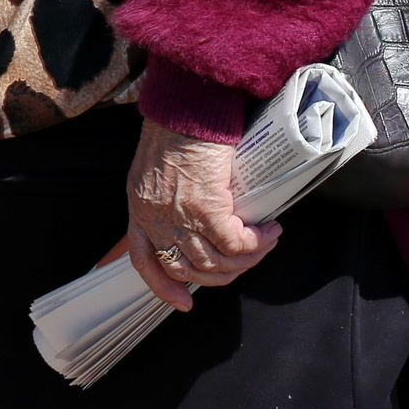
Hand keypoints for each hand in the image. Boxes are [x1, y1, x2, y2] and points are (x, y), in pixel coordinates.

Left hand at [124, 118, 280, 310]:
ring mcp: (181, 217)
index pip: (144, 262)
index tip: (184, 303)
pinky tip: (269, 232)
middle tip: (246, 259)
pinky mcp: (208, 209)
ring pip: (217, 262)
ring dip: (247, 259)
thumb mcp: (158, 167)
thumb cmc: (178, 125)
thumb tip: (192, 209)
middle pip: (189, 269)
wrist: (188, 105)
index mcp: (139, 209)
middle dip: (222, 273)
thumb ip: (167, 193)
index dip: (164, 288)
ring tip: (264, 242)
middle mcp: (156, 218)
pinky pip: (237, 243)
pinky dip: (257, 243)